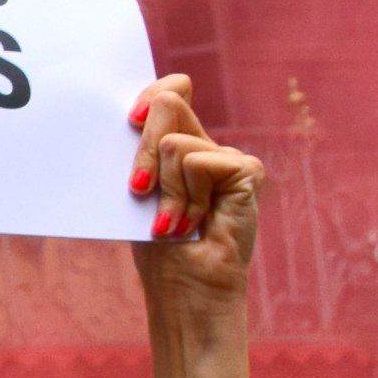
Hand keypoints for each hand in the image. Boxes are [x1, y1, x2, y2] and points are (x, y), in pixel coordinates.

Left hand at [128, 75, 260, 311]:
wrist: (186, 286)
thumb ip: (139, 154)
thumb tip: (133, 117)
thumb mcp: (137, 192)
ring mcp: (228, 157)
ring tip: (174, 222)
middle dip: (143, 152)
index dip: (149, 96)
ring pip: (175, 144)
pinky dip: (186, 197)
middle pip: (169, 104)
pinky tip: (194, 223)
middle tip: (140, 191)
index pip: (170, 91)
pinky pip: (198, 163)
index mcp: (177, 143)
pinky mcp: (247, 171)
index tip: (130, 121)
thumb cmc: (157, 246)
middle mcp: (204, 145)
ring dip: (165, 192)